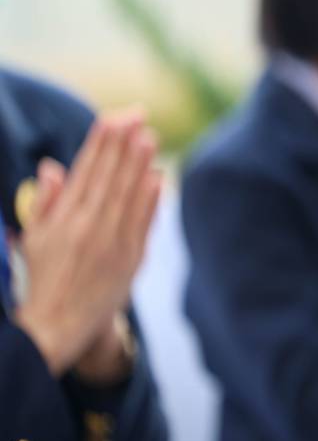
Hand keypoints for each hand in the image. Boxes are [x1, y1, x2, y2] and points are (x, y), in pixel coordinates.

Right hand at [12, 112, 160, 376]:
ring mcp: (112, 244)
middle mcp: (88, 227)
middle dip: (123, 144)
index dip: (100, 143)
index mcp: (63, 219)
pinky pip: (143, 223)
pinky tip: (158, 178)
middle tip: (137, 114)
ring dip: (140, 165)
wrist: (58, 326)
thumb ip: (47, 201)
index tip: (113, 117)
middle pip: (109, 177)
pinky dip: (151, 200)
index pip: (85, 172)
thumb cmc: (45, 278)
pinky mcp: (131, 260)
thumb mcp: (37, 238)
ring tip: (150, 137)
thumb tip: (52, 165)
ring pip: (128, 196)